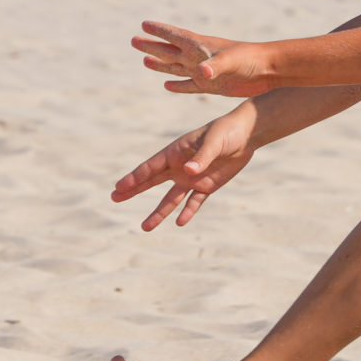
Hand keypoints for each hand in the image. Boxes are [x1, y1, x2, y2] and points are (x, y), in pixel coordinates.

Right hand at [110, 102, 260, 229]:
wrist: (245, 136)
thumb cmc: (226, 132)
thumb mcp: (214, 141)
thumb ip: (202, 156)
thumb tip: (189, 172)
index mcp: (175, 152)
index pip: (150, 167)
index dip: (134, 177)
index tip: (119, 187)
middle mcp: (179, 167)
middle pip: (152, 182)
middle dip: (134, 190)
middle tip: (115, 198)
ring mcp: (191, 179)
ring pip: (171, 199)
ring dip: (159, 212)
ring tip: (145, 227)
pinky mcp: (206, 187)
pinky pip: (194, 203)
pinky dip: (188, 212)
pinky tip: (180, 223)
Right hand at [133, 21, 277, 96]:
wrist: (269, 71)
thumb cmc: (251, 60)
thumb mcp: (231, 61)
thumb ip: (215, 67)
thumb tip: (201, 73)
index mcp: (201, 47)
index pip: (175, 36)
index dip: (159, 31)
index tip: (143, 24)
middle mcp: (199, 58)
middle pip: (169, 51)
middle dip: (152, 46)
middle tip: (133, 40)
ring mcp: (204, 72)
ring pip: (176, 67)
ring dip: (160, 64)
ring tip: (144, 60)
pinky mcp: (211, 86)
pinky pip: (189, 86)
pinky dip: (178, 86)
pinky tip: (167, 85)